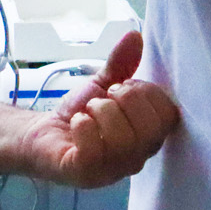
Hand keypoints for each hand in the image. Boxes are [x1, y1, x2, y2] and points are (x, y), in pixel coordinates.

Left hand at [17, 31, 179, 189]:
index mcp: (148, 137)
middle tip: (104, 98)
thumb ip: (122, 63)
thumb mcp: (103, 84)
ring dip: (101, 112)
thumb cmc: (81, 112)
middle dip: (125, 100)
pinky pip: (93, 151)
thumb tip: (134, 35)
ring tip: (88, 111)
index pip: (169, 115)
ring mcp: (112, 171)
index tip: (122, 87)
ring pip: (123, 139)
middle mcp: (136, 158)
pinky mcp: (85, 174)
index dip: (146, 92)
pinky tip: (77, 123)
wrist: (41, 134)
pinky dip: (83, 126)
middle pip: (150, 128)